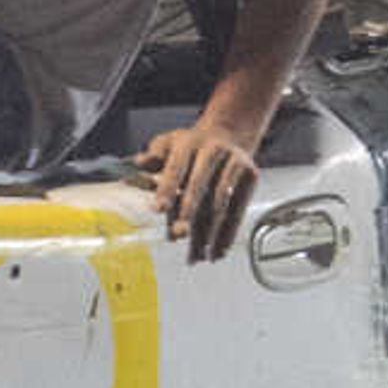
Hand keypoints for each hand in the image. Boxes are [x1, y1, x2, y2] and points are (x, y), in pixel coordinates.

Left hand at [138, 113, 265, 264]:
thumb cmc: (192, 144)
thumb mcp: (168, 142)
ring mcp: (233, 162)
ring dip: (208, 231)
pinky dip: (228, 233)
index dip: (167, 188)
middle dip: (188, 212)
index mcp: (188, 143)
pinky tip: (218, 251)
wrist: (231, 131)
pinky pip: (238, 209)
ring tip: (197, 256)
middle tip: (178, 235)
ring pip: (220, 202)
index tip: (159, 209)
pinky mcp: (250, 176)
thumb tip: (137, 164)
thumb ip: (152, 157)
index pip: (175, 168)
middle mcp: (212, 151)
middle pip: (199, 185)